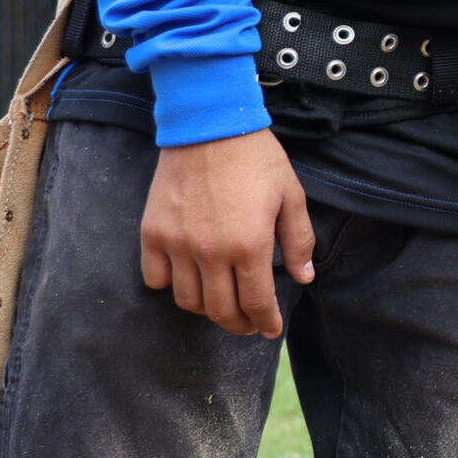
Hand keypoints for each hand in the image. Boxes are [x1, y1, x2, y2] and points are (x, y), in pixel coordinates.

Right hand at [139, 128, 313, 337]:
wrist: (210, 126)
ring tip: (221, 303)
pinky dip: (170, 285)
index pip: (256, 302)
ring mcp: (178, 244)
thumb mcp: (291, 196)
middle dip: (238, 324)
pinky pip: (155, 278)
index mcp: (250, 244)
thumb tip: (304, 277)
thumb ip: (299, 240)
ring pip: (187, 300)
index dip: (265, 322)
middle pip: (220, 310)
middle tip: (248, 324)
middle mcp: (211, 252)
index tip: (270, 331)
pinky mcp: (152, 233)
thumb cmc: (257, 159)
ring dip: (206, 309)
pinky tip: (187, 278)